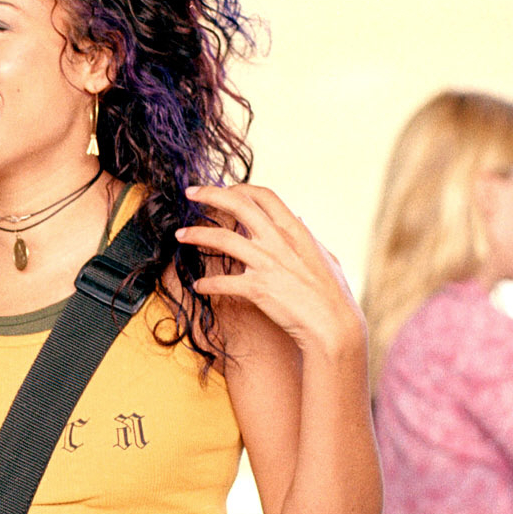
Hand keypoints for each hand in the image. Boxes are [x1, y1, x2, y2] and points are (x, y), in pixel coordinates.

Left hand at [178, 184, 364, 361]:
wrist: (333, 325)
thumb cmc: (332, 293)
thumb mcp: (325, 256)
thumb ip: (307, 237)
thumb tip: (299, 219)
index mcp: (295, 230)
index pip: (264, 196)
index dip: (239, 188)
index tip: (223, 189)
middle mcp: (279, 241)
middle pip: (239, 205)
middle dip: (210, 195)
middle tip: (189, 193)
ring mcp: (267, 264)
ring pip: (222, 239)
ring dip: (196, 234)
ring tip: (180, 234)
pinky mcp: (257, 289)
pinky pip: (222, 282)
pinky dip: (206, 283)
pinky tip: (198, 285)